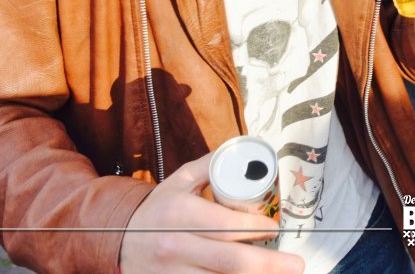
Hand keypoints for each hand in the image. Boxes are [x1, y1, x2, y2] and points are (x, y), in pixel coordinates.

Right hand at [120, 154, 303, 273]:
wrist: (118, 241)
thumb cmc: (159, 209)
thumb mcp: (179, 181)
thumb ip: (211, 165)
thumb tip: (247, 153)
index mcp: (179, 215)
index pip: (225, 226)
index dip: (256, 229)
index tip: (276, 228)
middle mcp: (175, 246)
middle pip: (230, 261)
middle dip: (268, 264)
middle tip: (296, 263)